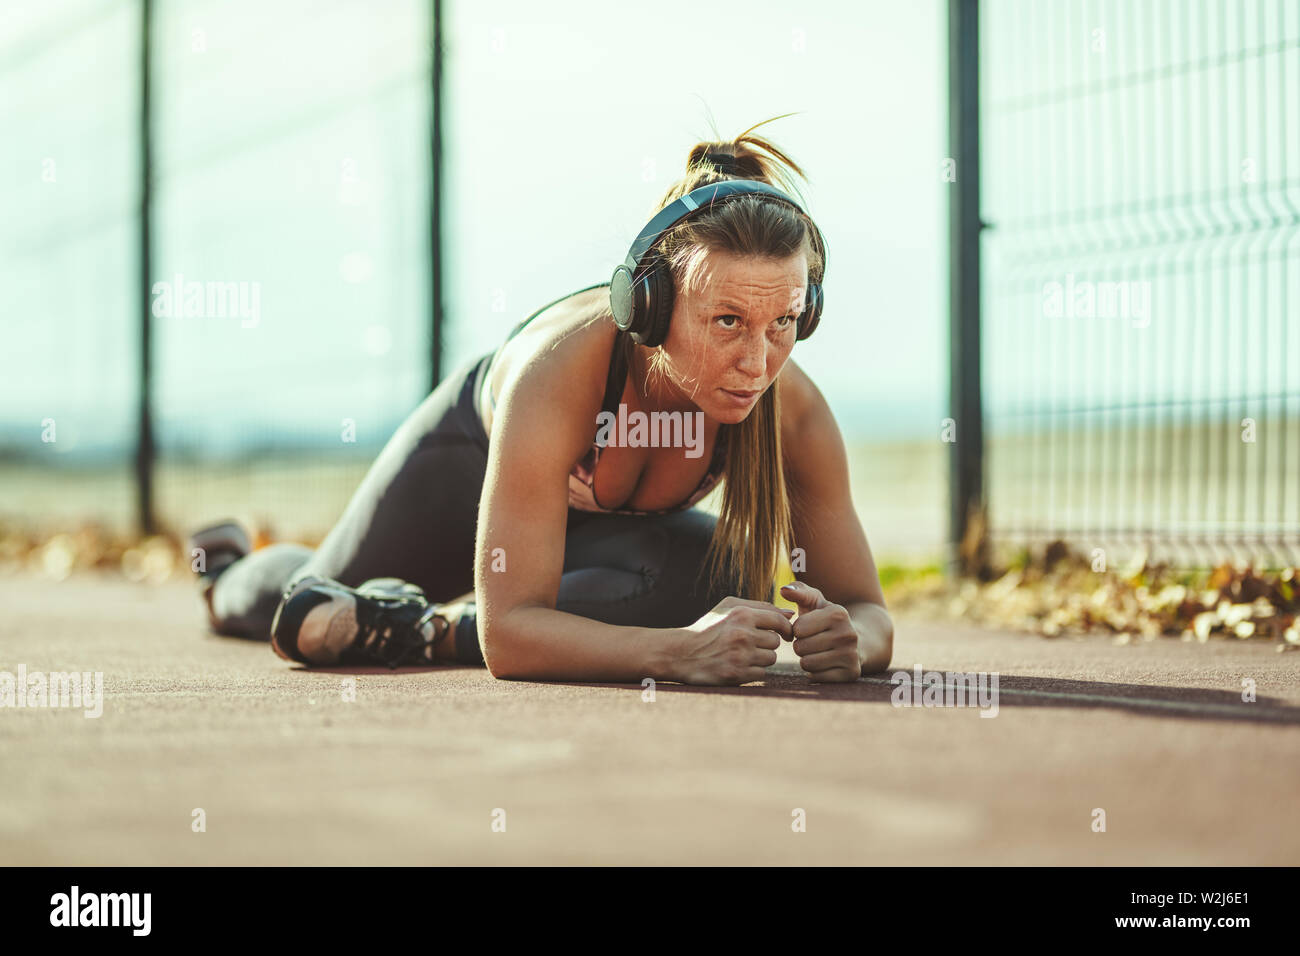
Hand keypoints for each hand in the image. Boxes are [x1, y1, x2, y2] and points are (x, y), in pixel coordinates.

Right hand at [672, 596, 794, 684]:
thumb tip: (790, 614)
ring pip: (770, 658)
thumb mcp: (729, 607)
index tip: (783, 633)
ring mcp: (740, 656)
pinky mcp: (736, 674)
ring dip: (761, 658)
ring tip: (743, 654)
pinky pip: (761, 673)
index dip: (784, 628)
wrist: (682, 653)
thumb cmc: (708, 627)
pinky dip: (753, 671)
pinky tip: (738, 665)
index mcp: (742, 614)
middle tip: (751, 644)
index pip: (779, 621)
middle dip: (766, 643)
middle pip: (775, 641)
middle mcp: (743, 634)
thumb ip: (760, 606)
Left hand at [779, 581, 860, 682]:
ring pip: (807, 664)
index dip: (797, 630)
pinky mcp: (851, 673)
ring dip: (806, 659)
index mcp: (838, 614)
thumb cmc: (826, 619)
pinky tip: (825, 663)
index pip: (798, 629)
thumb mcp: (815, 601)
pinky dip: (816, 672)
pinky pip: (816, 677)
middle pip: (800, 648)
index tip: (809, 628)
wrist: (859, 640)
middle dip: (801, 645)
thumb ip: (799, 592)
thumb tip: (784, 590)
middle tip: (812, 642)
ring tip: (817, 652)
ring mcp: (852, 655)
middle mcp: (848, 634)